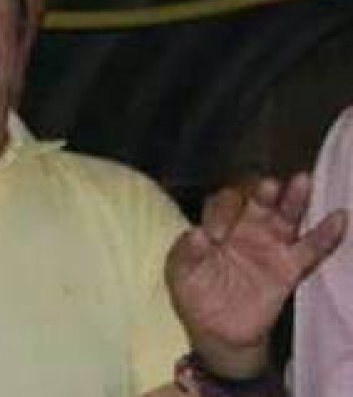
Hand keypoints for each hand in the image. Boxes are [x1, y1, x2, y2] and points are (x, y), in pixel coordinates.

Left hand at [166, 173, 346, 378]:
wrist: (219, 333)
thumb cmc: (195, 295)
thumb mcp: (179, 274)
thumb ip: (184, 253)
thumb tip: (196, 234)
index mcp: (217, 225)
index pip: (221, 205)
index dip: (220, 214)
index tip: (215, 236)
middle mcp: (245, 228)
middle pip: (257, 201)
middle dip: (262, 192)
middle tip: (268, 187)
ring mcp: (269, 246)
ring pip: (286, 216)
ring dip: (294, 200)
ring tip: (301, 182)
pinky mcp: (289, 268)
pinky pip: (310, 249)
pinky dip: (326, 235)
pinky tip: (338, 218)